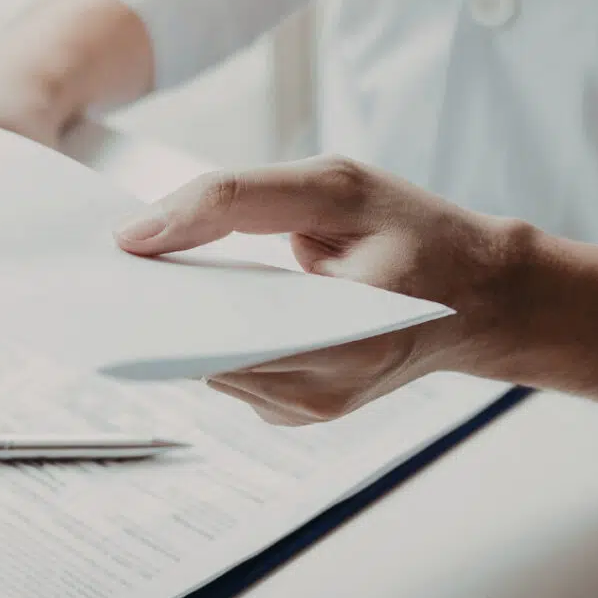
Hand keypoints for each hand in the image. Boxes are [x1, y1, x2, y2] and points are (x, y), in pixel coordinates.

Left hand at [115, 156, 519, 424]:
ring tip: (188, 269)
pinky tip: (232, 298)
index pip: (216, 324)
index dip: (157, 291)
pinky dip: (222, 333)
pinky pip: (232, 372)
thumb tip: (136, 234)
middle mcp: (322, 391)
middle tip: (143, 255)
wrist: (482, 296)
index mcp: (345, 338)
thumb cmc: (417, 232)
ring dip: (195, 317)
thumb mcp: (335, 186)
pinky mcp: (301, 411)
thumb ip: (236, 199)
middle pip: (200, 352)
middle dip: (170, 301)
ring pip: (209, 364)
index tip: (115, 256)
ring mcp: (310, 409)